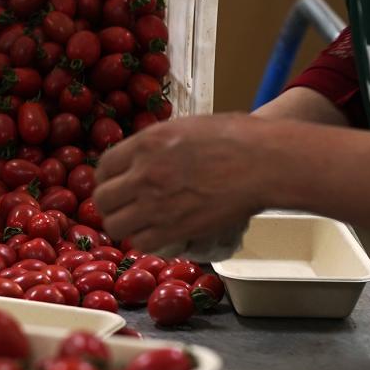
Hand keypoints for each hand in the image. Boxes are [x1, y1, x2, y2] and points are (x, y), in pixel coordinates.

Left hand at [92, 114, 270, 257]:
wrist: (265, 162)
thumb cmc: (237, 138)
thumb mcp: (186, 126)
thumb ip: (158, 143)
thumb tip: (144, 155)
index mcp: (146, 143)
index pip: (104, 166)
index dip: (107, 179)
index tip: (116, 185)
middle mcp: (144, 174)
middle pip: (103, 199)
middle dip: (110, 205)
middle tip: (123, 207)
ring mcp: (157, 203)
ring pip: (116, 226)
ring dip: (124, 226)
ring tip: (137, 224)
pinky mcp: (175, 228)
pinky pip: (142, 243)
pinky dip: (146, 242)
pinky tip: (157, 235)